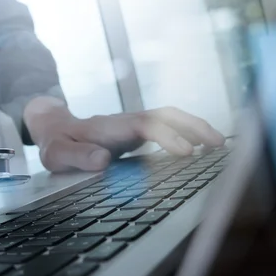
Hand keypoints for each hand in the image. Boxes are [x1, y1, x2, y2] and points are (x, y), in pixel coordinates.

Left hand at [24, 97, 225, 171]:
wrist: (55, 129)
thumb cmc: (57, 145)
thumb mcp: (58, 154)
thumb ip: (78, 156)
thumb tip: (103, 160)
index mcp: (108, 128)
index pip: (144, 126)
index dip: (167, 136)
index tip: (186, 152)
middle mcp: (125, 122)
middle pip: (164, 114)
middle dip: (192, 125)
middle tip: (218, 143)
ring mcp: (132, 124)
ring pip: (169, 117)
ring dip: (195, 126)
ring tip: (220, 143)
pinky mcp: (137, 130)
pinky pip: (166, 126)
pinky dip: (186, 132)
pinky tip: (201, 146)